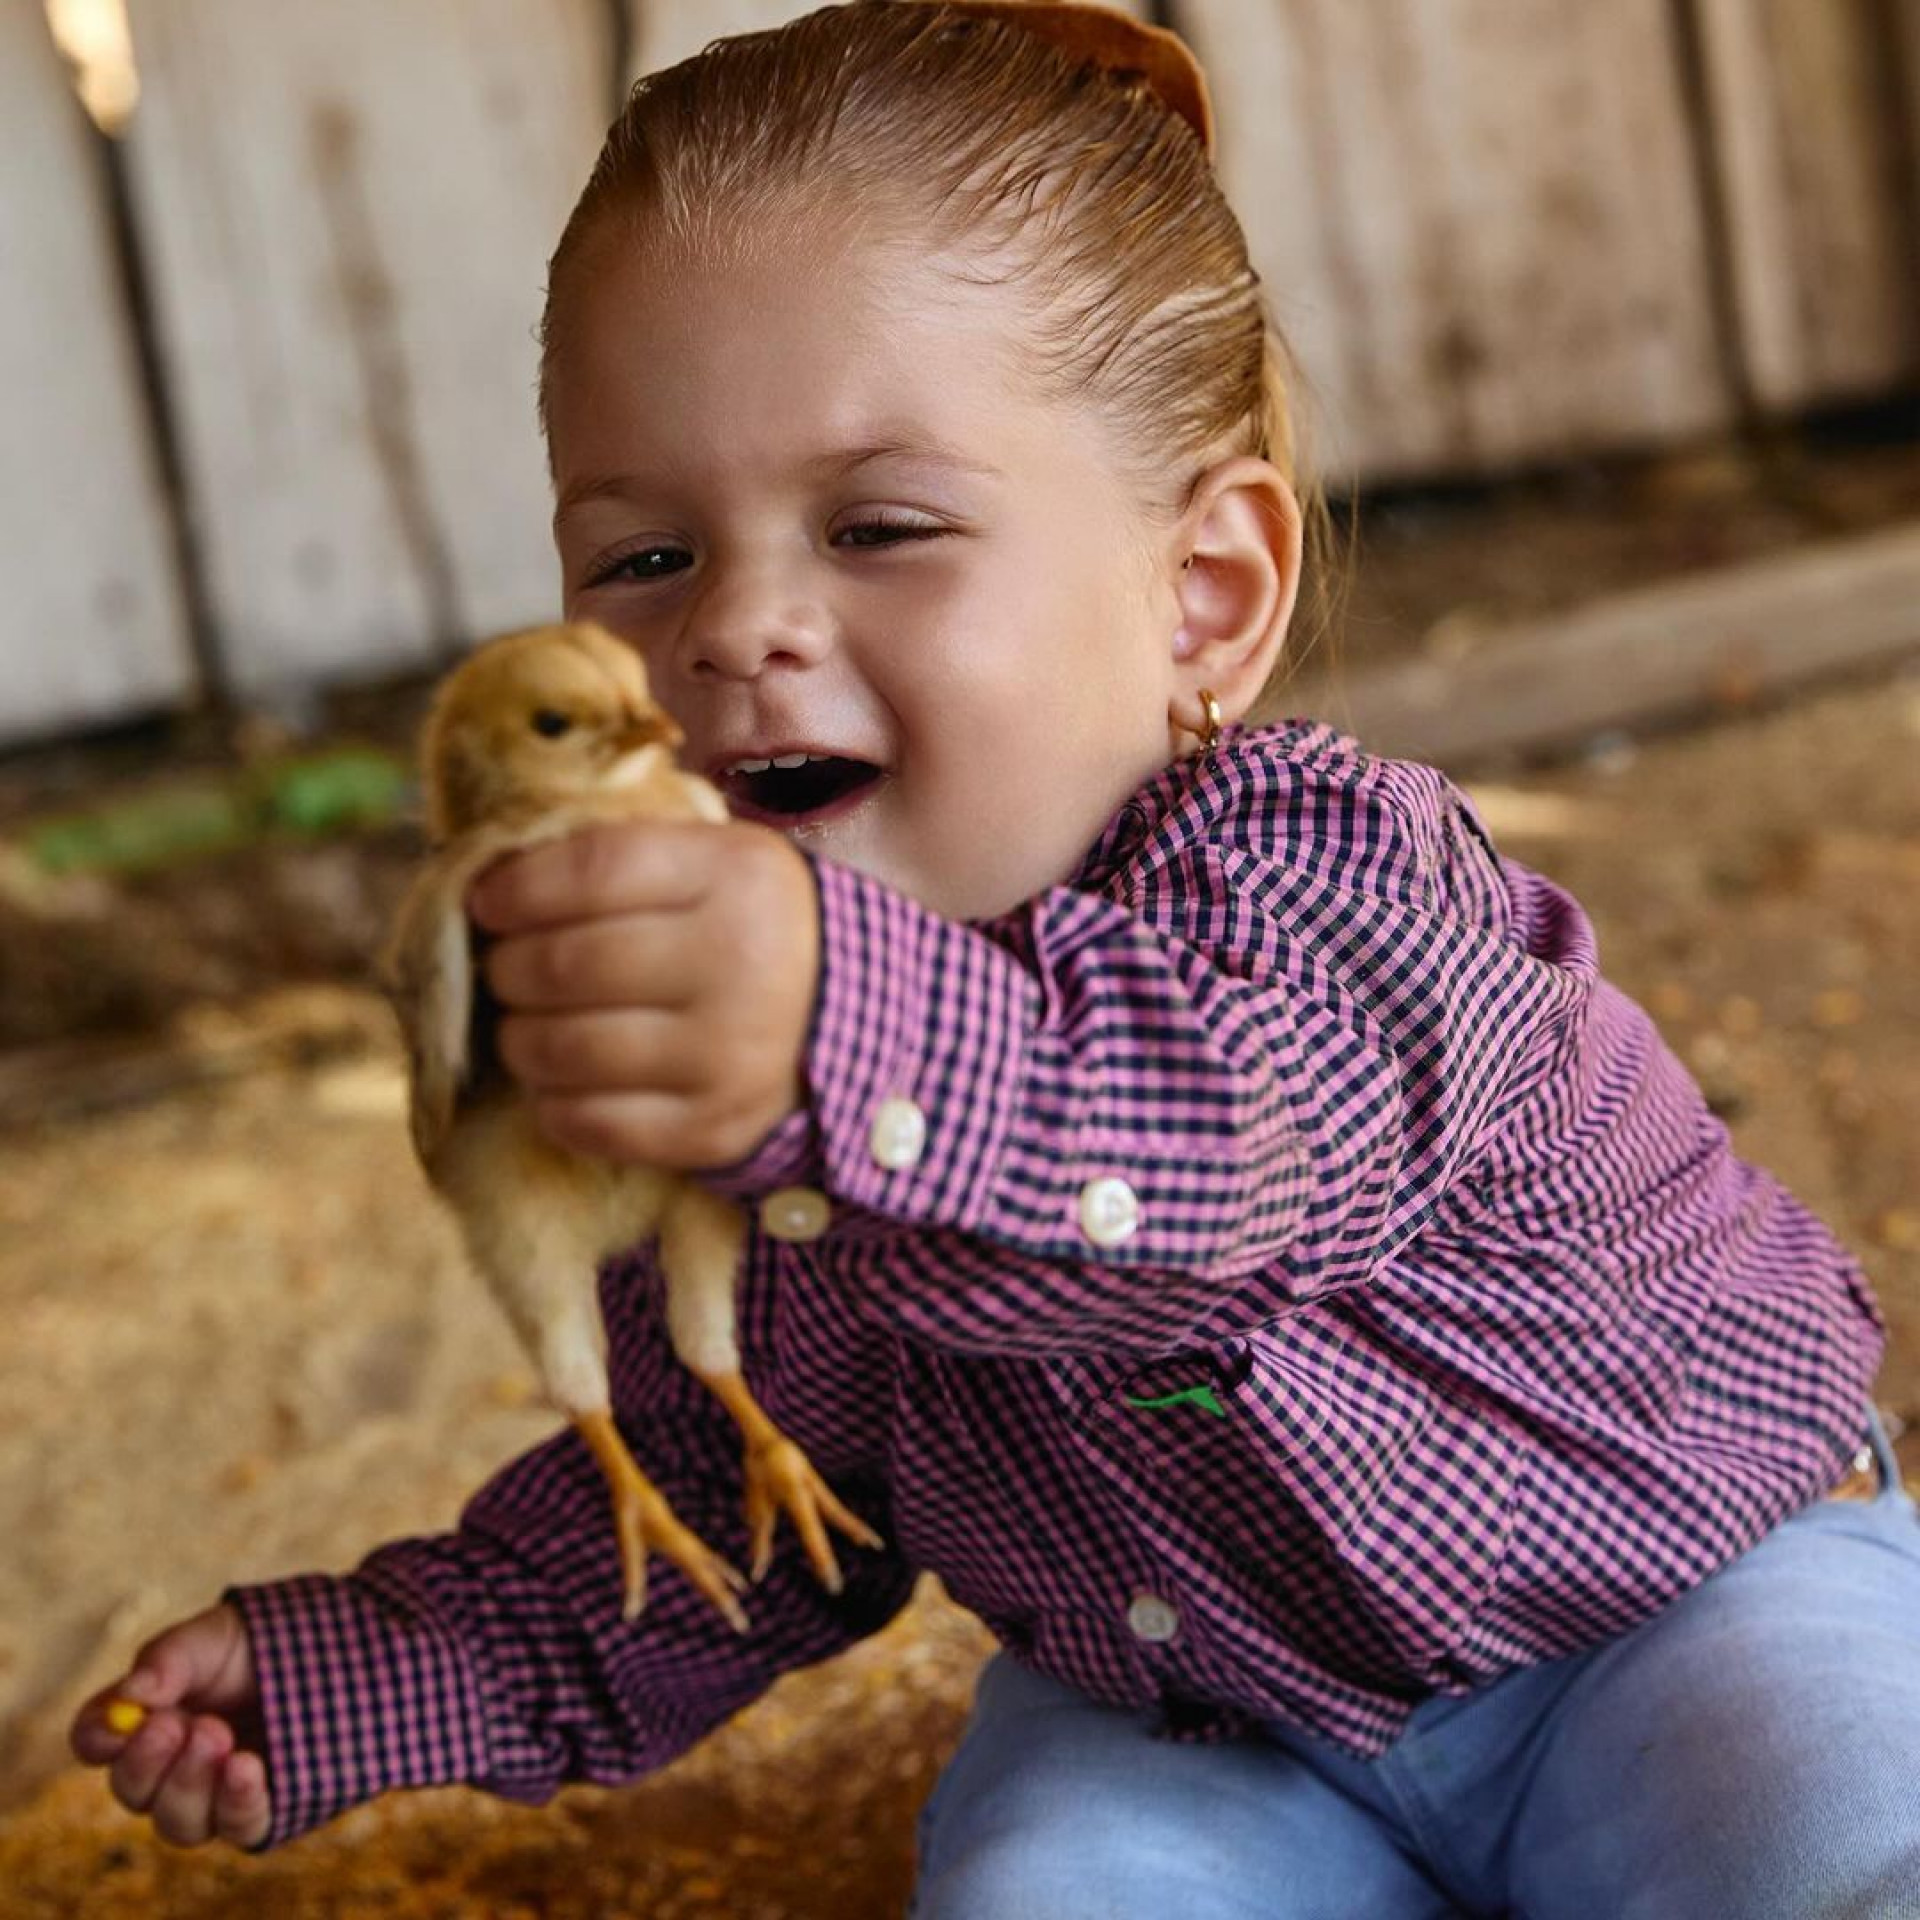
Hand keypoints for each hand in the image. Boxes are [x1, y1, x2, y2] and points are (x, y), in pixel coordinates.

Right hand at [70, 1602, 269, 1849]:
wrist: (344, 1649)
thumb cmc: (266, 1639)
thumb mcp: (216, 1635)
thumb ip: (170, 1659)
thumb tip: (132, 1694)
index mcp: (148, 1717)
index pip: (97, 1741)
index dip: (98, 1737)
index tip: (117, 1724)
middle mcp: (171, 1765)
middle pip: (133, 1790)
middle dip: (148, 1761)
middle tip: (179, 1725)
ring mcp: (214, 1794)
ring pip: (178, 1821)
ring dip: (190, 1784)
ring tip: (220, 1735)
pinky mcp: (259, 1811)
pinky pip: (238, 1827)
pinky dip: (235, 1803)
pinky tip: (245, 1767)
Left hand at [471, 819, 819, 1168]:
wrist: (842, 1021)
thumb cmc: (748, 929)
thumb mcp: (712, 863)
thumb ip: (619, 858)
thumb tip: (489, 880)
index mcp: (737, 876)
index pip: (592, 872)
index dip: (517, 888)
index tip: (487, 904)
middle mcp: (741, 962)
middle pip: (566, 963)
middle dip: (508, 968)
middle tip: (505, 971)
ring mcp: (731, 1054)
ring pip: (566, 1048)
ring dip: (520, 1038)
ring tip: (527, 1027)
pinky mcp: (715, 1129)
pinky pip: (591, 1122)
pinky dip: (554, 1104)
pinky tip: (561, 1083)